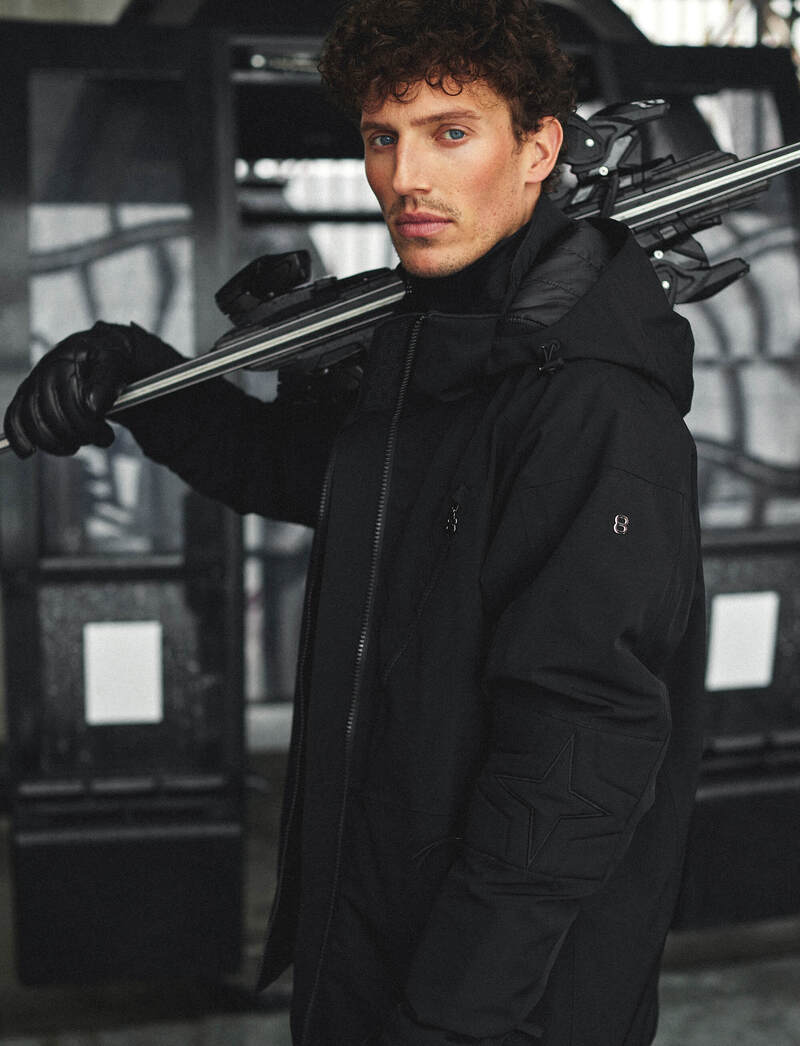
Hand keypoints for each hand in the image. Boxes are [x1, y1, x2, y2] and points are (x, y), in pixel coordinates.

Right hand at [3, 321, 179, 456]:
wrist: (98, 349)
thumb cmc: (108, 357)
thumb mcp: (116, 361)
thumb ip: (107, 381)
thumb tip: (93, 407)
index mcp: (68, 360)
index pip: (75, 403)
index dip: (90, 425)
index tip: (107, 435)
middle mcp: (45, 370)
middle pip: (54, 416)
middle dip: (80, 434)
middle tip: (101, 439)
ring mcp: (33, 383)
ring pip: (35, 423)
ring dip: (57, 443)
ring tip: (77, 445)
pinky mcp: (25, 396)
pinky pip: (14, 418)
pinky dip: (18, 437)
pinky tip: (28, 451)